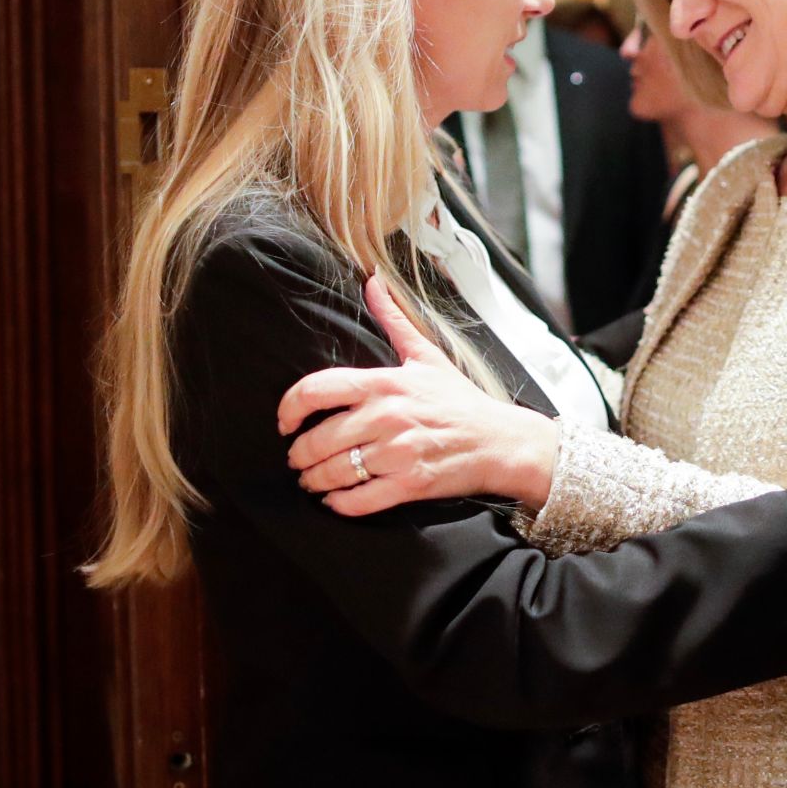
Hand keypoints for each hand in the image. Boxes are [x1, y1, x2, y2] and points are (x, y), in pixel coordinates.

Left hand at [277, 274, 558, 514]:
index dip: (289, 409)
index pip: (316, 390)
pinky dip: (339, 504)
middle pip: (317, 440)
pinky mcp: (408, 484)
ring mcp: (397, 452)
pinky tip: (336, 500)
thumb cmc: (461, 401)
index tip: (285, 423)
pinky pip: (357, 500)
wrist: (501, 442)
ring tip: (313, 482)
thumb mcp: (426, 356)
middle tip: (299, 460)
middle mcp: (386, 417)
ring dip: (314, 482)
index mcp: (385, 384)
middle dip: (299, 455)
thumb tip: (373, 282)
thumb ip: (394, 320)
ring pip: (333, 473)